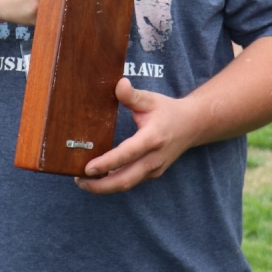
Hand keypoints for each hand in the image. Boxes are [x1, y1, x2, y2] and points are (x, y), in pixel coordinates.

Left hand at [74, 78, 194, 194]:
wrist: (192, 126)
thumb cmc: (168, 111)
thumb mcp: (150, 99)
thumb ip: (132, 95)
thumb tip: (119, 84)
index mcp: (152, 138)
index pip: (127, 154)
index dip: (107, 163)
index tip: (88, 168)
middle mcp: (154, 158)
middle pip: (125, 180)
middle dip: (100, 185)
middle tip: (79, 180)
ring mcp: (154, 168)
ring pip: (127, 184)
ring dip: (105, 187)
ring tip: (83, 181)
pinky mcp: (152, 173)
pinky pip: (131, 181)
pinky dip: (114, 183)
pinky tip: (99, 178)